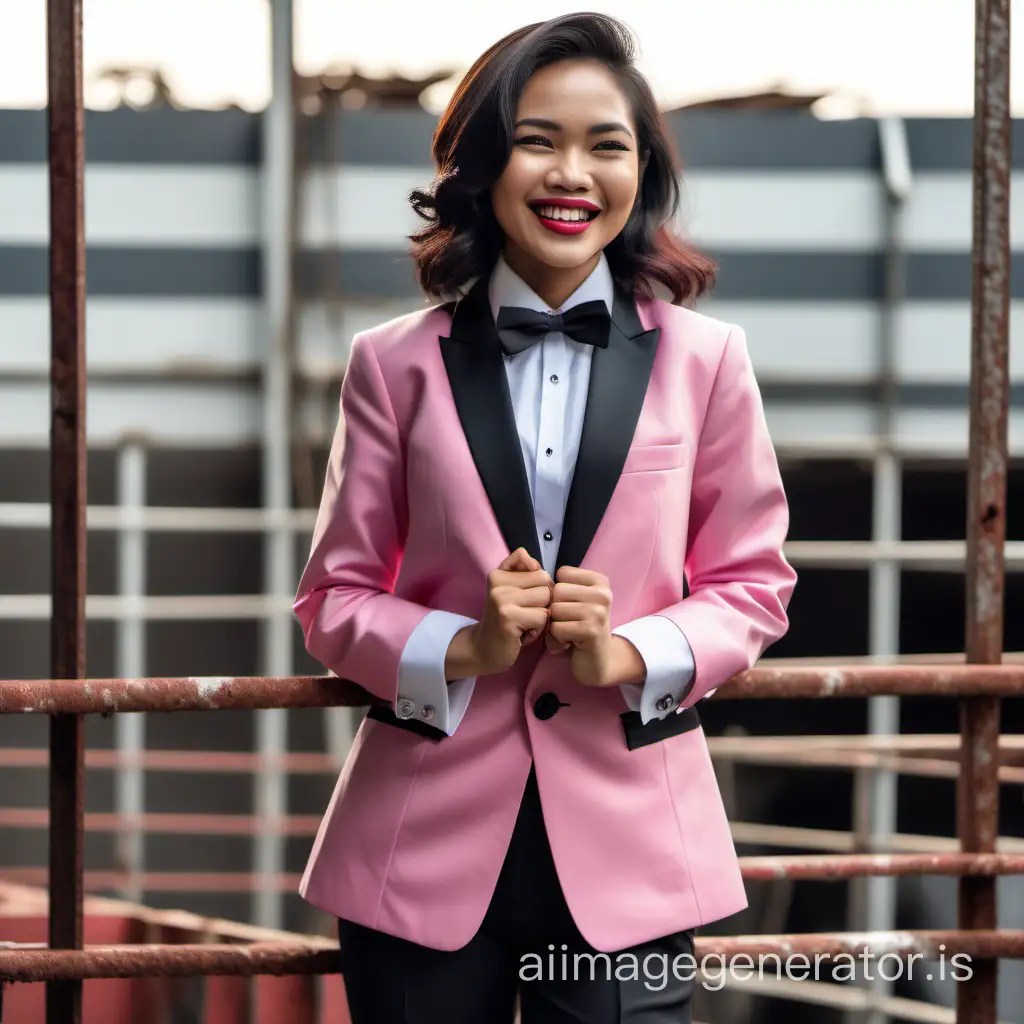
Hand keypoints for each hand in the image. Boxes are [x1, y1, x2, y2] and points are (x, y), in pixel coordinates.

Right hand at [468, 547, 552, 674]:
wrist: (484, 649)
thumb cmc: (504, 620)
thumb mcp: (509, 590)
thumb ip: (519, 569)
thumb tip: (528, 556)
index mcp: (498, 574)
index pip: (539, 570)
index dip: (540, 588)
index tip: (525, 601)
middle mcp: (498, 584)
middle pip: (545, 583)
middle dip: (543, 602)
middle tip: (526, 614)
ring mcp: (502, 601)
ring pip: (546, 599)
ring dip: (542, 615)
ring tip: (525, 623)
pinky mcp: (509, 619)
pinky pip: (542, 617)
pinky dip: (538, 628)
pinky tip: (523, 633)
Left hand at [546, 566, 619, 686]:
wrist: (598, 662)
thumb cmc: (579, 628)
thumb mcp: (575, 601)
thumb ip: (561, 584)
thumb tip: (529, 564)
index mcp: (599, 581)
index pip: (562, 574)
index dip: (557, 592)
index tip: (570, 607)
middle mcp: (603, 594)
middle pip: (557, 591)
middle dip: (554, 610)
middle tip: (566, 623)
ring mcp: (599, 612)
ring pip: (555, 610)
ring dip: (553, 626)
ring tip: (566, 634)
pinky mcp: (591, 631)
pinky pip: (556, 628)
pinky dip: (555, 639)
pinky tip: (567, 644)